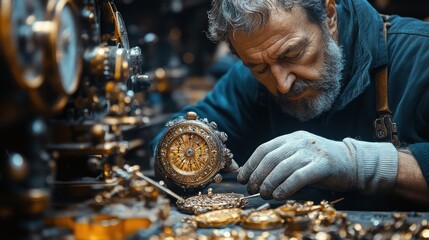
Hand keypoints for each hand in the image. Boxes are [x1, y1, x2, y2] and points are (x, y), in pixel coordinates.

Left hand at [237, 131, 397, 199]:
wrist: (353, 162)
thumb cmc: (320, 163)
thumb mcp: (298, 156)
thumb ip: (281, 161)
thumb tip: (255, 177)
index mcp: (291, 138)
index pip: (264, 149)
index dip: (250, 164)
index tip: (242, 178)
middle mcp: (299, 141)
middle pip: (270, 158)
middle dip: (257, 175)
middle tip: (252, 189)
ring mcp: (312, 152)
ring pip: (282, 167)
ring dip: (269, 183)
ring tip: (264, 194)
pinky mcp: (323, 164)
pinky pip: (299, 176)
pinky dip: (286, 187)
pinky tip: (279, 195)